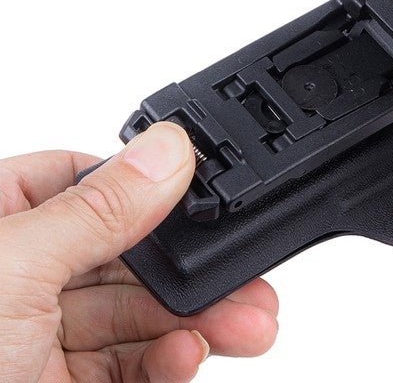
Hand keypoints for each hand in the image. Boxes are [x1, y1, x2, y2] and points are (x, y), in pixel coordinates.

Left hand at [0, 122, 277, 381]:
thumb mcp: (10, 270)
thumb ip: (99, 209)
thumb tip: (168, 150)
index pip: (90, 180)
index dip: (152, 188)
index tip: (206, 197)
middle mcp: (21, 270)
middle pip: (129, 254)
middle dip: (192, 270)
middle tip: (249, 279)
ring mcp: (40, 333)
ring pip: (137, 315)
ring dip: (196, 320)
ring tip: (249, 323)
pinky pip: (126, 366)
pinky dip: (164, 363)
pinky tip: (187, 355)